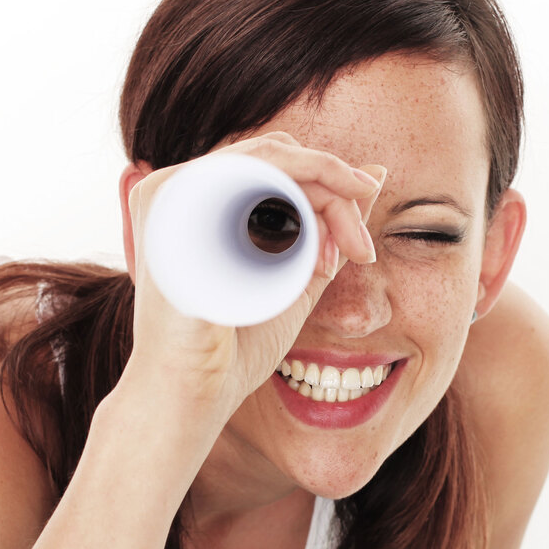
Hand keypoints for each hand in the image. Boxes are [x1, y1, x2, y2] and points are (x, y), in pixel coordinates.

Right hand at [123, 131, 386, 427]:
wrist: (194, 392)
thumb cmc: (235, 347)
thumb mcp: (296, 278)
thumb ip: (329, 226)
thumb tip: (376, 173)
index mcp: (202, 201)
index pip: (280, 166)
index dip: (331, 195)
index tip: (360, 251)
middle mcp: (180, 187)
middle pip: (281, 156)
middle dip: (336, 193)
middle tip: (362, 249)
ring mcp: (173, 191)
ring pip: (273, 158)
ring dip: (326, 197)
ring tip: (349, 249)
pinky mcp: (174, 202)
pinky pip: (248, 169)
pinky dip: (297, 190)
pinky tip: (320, 236)